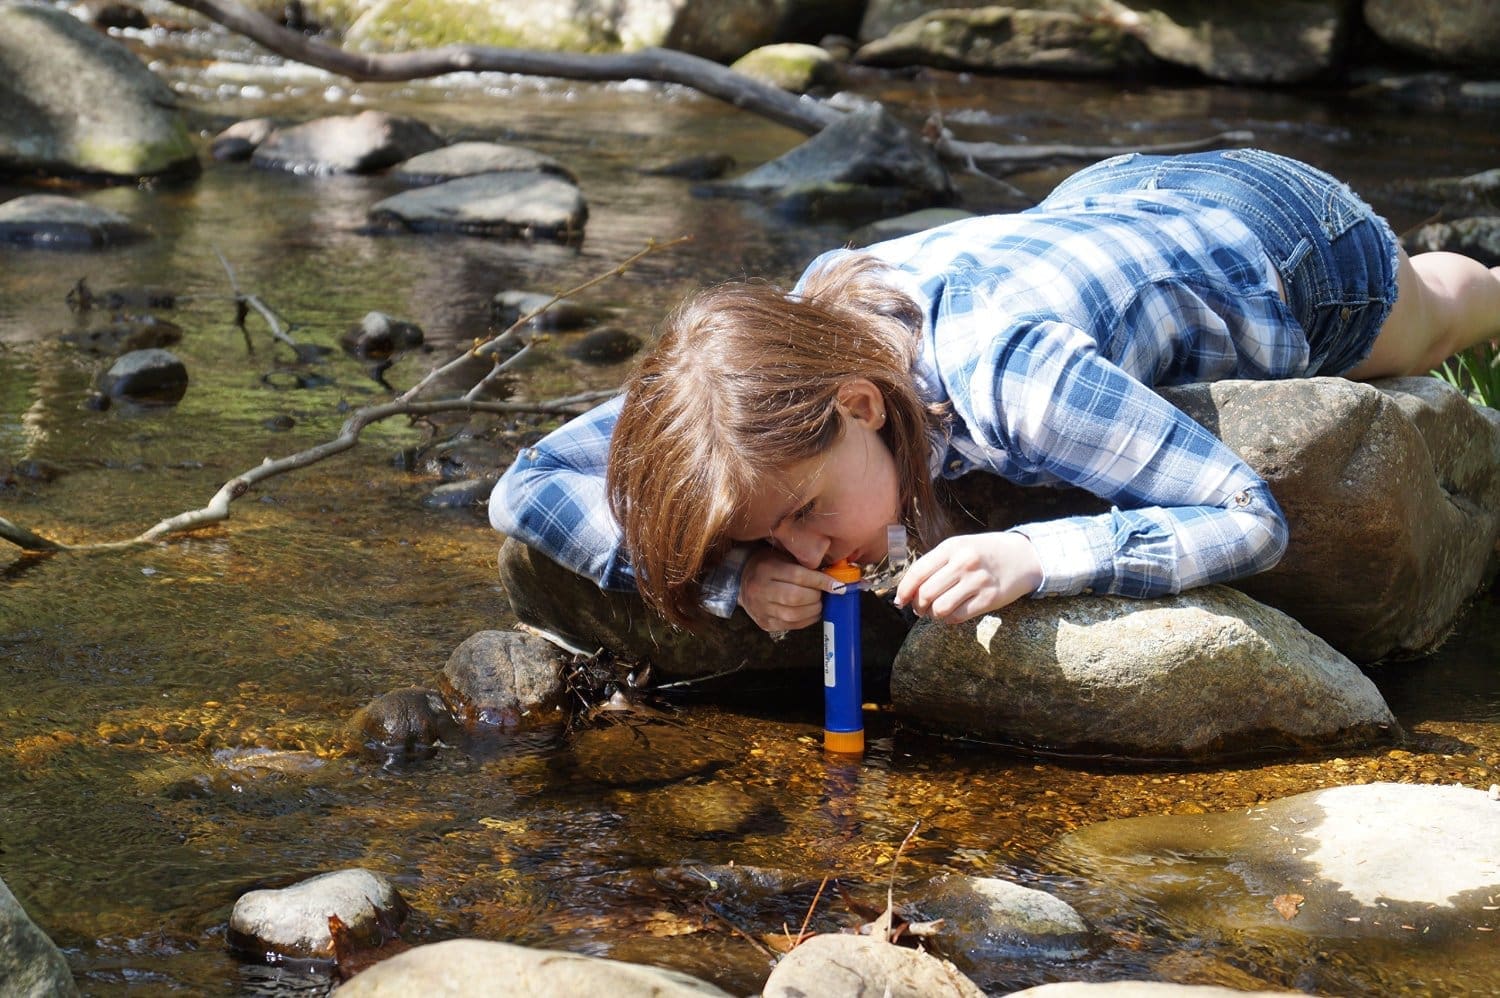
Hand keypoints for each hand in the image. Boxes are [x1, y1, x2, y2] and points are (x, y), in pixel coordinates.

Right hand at [737, 547, 846, 632]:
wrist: (741, 581)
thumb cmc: (768, 565)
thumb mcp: (782, 556)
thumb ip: (803, 564)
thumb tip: (834, 575)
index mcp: (766, 569)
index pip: (798, 576)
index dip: (821, 581)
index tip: (838, 585)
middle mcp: (760, 590)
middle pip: (795, 597)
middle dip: (816, 596)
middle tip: (824, 593)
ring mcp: (761, 609)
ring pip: (794, 614)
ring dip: (813, 610)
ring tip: (818, 602)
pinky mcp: (765, 623)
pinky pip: (791, 625)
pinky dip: (806, 620)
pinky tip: (810, 612)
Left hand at [895, 531, 1041, 623]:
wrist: (1023, 556)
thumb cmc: (984, 553)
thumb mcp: (959, 547)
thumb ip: (936, 563)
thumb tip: (908, 590)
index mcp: (952, 547)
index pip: (918, 572)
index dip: (904, 590)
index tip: (900, 600)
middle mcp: (964, 563)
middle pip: (926, 593)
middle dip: (918, 605)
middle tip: (920, 608)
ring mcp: (978, 581)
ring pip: (940, 608)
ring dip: (933, 615)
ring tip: (935, 612)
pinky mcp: (989, 599)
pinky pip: (958, 616)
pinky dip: (948, 619)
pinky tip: (951, 614)